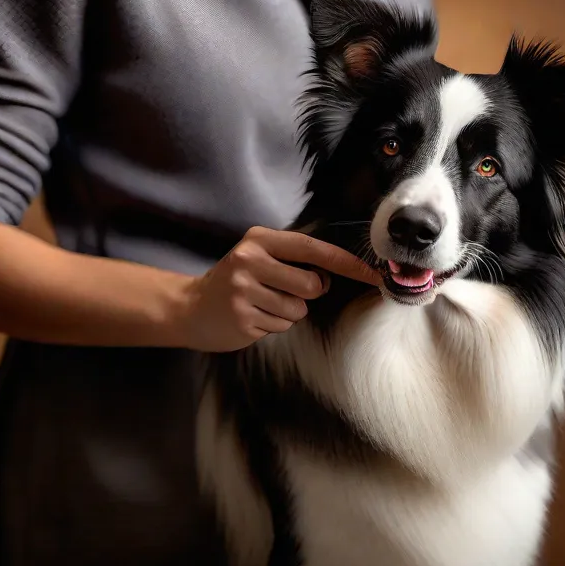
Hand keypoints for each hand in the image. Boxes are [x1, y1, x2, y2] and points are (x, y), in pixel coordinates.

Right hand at [178, 226, 380, 351]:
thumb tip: (340, 271)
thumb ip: (295, 259)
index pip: (315, 249)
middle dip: (310, 293)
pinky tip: (254, 316)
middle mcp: (250, 260)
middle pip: (312, 285)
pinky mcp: (242, 318)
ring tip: (264, 304)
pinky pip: (281, 325)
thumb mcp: (260, 256)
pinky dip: (274, 324)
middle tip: (287, 290)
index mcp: (260, 240)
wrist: (191, 307)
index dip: (347, 263)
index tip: (374, 273)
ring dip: (289, 311)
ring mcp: (243, 290)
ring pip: (298, 309)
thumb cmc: (238, 280)